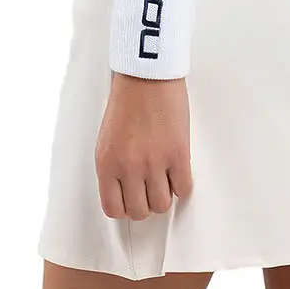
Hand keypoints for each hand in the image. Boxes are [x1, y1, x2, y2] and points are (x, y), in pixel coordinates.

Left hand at [95, 73, 192, 219]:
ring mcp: (154, 162)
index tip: (132, 200)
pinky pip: (183, 188)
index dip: (126, 208)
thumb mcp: (107, 140)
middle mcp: (128, 167)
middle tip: (151, 190)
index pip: (113, 209)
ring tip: (165, 180)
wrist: (147, 77)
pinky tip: (178, 171)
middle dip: (146, 204)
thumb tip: (126, 191)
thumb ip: (113, 168)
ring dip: (165, 196)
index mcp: (106, 164)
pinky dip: (182, 185)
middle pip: (140, 211)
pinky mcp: (177, 154)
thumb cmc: (127, 103)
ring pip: (162, 205)